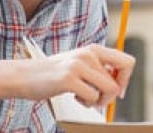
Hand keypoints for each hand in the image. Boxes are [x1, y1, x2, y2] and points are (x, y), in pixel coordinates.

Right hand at [0, 44, 134, 105]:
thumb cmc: (54, 73)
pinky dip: (87, 103)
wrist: (25, 75)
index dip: (125, 79)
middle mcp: (87, 54)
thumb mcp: (78, 64)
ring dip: (98, 100)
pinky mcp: (69, 78)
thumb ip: (98, 69)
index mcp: (92, 49)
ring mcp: (78, 65)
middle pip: (119, 82)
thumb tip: (121, 85)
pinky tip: (74, 97)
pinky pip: (93, 97)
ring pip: (108, 90)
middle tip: (98, 98)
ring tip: (81, 96)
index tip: (115, 89)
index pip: (127, 61)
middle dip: (111, 95)